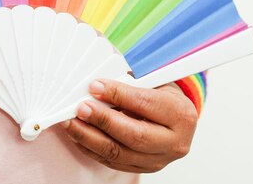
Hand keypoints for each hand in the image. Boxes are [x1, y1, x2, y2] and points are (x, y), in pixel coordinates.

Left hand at [62, 79, 197, 172]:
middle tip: (81, 108)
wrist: (176, 118)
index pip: (145, 104)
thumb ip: (130, 84)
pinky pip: (112, 162)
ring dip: (89, 137)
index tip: (95, 86)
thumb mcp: (154, 83)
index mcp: (181, 115)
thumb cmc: (162, 96)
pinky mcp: (142, 169)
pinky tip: (78, 135)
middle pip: (134, 136)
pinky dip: (91, 148)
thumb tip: (97, 87)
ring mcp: (158, 160)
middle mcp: (174, 142)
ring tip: (71, 122)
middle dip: (103, 120)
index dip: (118, 95)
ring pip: (119, 153)